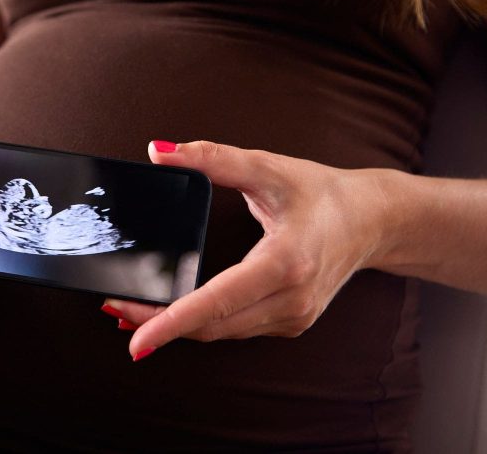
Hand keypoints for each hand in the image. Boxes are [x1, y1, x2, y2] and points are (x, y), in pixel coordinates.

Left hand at [100, 139, 393, 360]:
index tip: (136, 335)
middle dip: (158, 321)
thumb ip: (211, 158)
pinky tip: (173, 313)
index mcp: (285, 263)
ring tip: (129, 310)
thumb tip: (160, 151)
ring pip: (222, 332)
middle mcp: (291, 300)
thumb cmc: (322, 192)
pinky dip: (202, 323)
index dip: (173, 320)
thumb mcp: (267, 166)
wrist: (374, 220)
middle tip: (112, 306)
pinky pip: (236, 328)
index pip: (218, 301)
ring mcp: (293, 317)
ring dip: (176, 326)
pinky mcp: (291, 322)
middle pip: (212, 325)